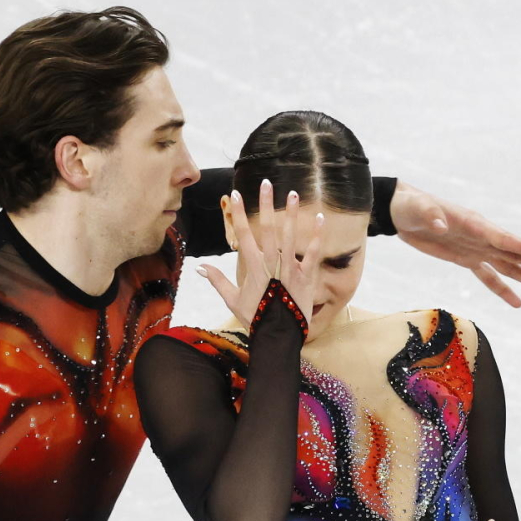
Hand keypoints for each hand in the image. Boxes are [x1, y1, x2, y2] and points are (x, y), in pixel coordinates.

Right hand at [195, 180, 327, 330]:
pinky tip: (321, 218)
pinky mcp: (306, 277)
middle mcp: (271, 264)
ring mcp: (289, 270)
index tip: (236, 194)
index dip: (239, 214)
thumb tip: (199, 266)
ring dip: (291, 214)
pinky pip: (313, 254)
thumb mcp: (232, 300)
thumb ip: (217, 280)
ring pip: (290, 236)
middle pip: (267, 229)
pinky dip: (317, 237)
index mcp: (252, 268)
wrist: (277, 337)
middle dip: (266, 205)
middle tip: (266, 183)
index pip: (243, 235)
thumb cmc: (254, 319)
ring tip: (293, 193)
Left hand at [390, 184, 520, 307]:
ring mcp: (477, 249)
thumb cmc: (411, 206)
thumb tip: (440, 226)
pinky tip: (519, 303)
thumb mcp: (418, 209)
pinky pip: (489, 277)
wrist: (402, 212)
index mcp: (475, 223)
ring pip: (510, 267)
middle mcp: (482, 237)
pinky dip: (503, 290)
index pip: (504, 238)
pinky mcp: (466, 259)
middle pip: (517, 253)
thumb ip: (431, 216)